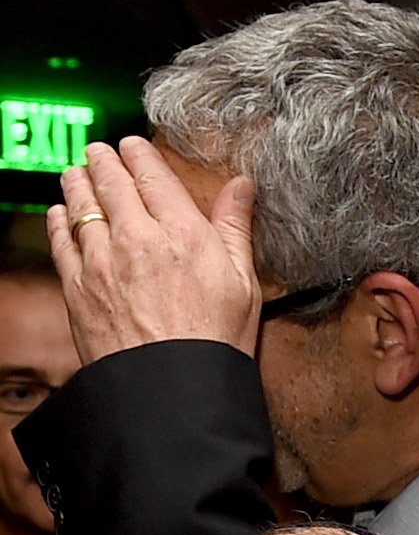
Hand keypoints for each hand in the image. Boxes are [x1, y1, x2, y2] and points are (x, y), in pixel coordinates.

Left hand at [47, 137, 261, 365]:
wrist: (175, 389)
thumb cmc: (217, 343)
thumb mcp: (244, 284)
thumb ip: (236, 228)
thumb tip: (242, 186)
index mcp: (184, 233)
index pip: (151, 173)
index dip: (137, 153)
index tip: (131, 146)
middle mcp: (138, 237)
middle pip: (109, 179)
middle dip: (101, 159)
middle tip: (98, 151)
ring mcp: (102, 260)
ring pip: (79, 201)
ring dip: (77, 181)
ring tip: (77, 173)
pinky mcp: (78, 284)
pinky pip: (60, 236)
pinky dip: (58, 218)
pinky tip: (61, 213)